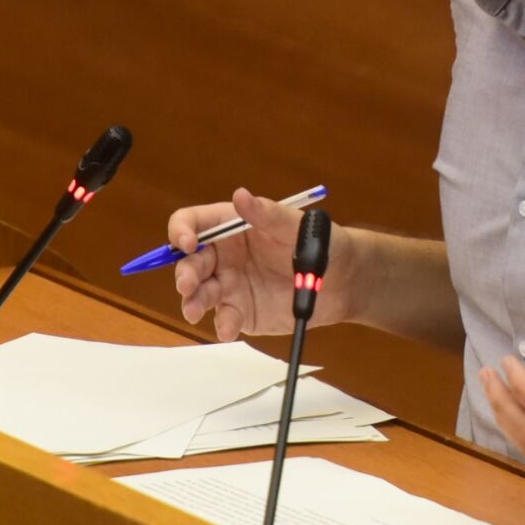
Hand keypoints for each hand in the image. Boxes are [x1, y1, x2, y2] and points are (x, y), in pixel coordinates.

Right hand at [169, 187, 354, 339]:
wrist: (343, 280)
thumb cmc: (320, 242)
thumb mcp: (295, 225)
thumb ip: (267, 214)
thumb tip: (240, 195)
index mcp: (231, 226)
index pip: (193, 223)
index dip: (182, 231)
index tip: (187, 243)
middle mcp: (224, 256)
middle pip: (189, 262)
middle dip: (184, 273)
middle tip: (188, 284)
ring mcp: (230, 285)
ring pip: (199, 293)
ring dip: (192, 301)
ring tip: (194, 310)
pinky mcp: (242, 312)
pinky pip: (225, 319)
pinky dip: (222, 325)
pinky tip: (228, 329)